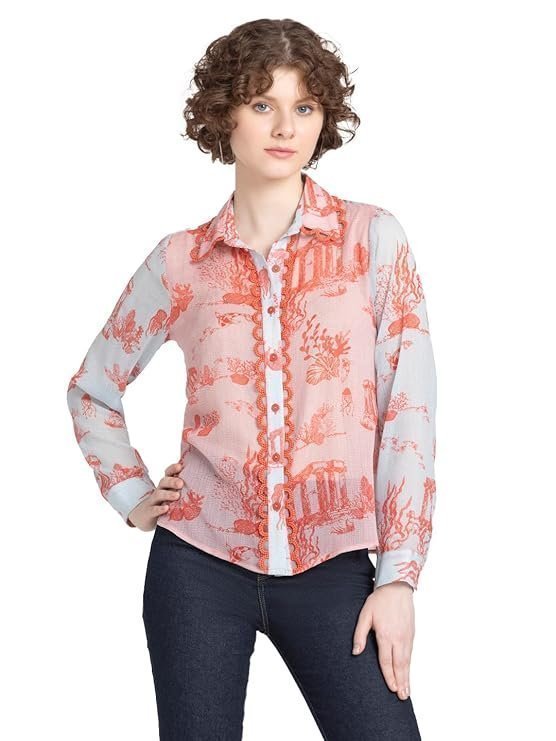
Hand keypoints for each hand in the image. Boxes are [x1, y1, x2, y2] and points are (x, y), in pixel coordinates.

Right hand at [126, 461, 184, 530]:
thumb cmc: (163, 503)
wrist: (144, 516)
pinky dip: (159, 509)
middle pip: (163, 482)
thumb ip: (181, 488)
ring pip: (159, 495)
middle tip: (181, 483)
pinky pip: (154, 510)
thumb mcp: (171, 494)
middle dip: (172, 481)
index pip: (168, 473)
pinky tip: (166, 508)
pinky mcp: (149, 512)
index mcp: (166, 485)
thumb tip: (200, 482)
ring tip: (177, 496)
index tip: (179, 466)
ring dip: (168, 494)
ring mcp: (153, 501)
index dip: (172, 469)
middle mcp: (160, 490)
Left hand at [352, 581, 414, 700]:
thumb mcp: (365, 615)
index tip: (390, 689)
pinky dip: (409, 665)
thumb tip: (356, 652)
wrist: (397, 587)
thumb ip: (360, 634)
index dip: (388, 676)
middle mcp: (399, 638)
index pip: (387, 661)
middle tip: (402, 697)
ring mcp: (407, 636)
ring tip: (407, 691)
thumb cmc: (379, 600)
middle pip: (400, 665)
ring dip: (407, 677)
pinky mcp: (411, 633)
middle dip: (401, 682)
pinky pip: (410, 653)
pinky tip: (408, 672)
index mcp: (386, 635)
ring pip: (407, 661)